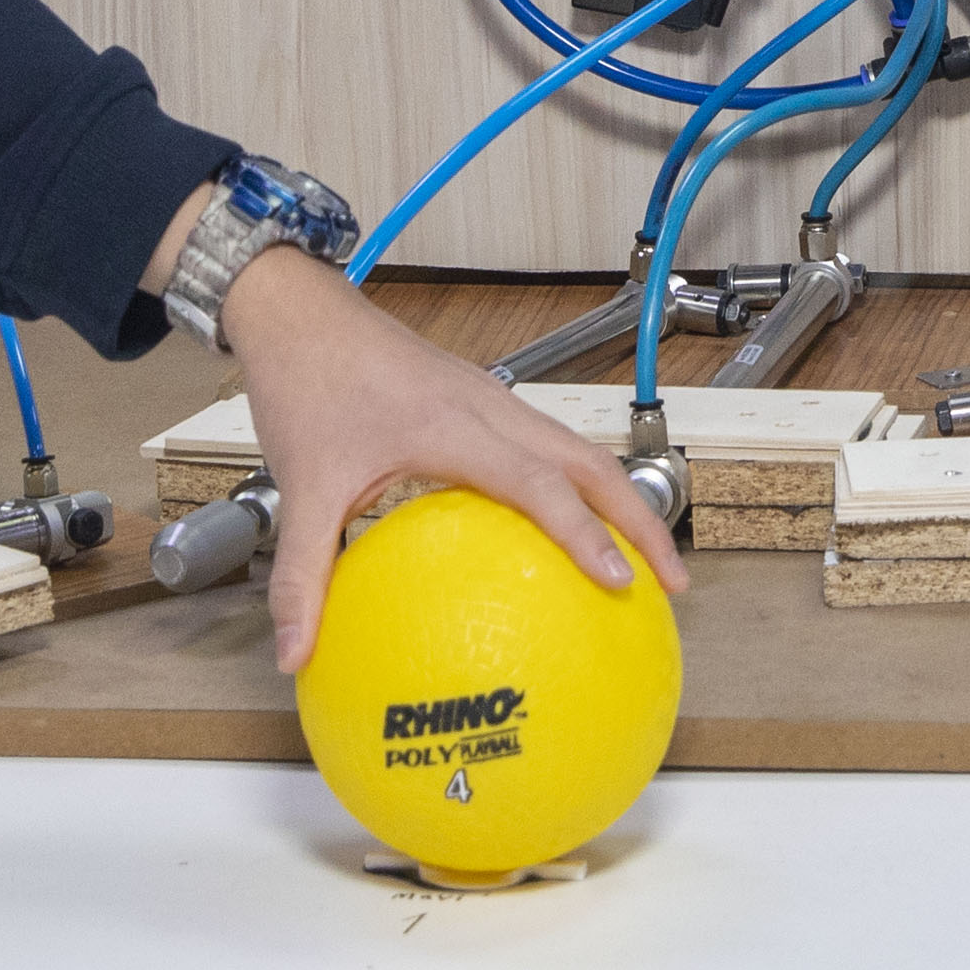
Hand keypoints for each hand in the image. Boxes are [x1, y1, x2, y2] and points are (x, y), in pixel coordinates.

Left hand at [201, 244, 686, 670]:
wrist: (300, 313)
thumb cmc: (307, 384)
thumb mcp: (303, 488)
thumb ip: (304, 576)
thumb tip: (298, 656)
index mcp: (456, 426)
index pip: (542, 484)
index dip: (588, 533)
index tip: (622, 582)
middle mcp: (488, 407)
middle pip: (591, 462)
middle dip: (642, 517)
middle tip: (671, 580)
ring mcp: (489, 398)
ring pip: (576, 447)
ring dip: (618, 497)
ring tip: (639, 557)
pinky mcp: (478, 398)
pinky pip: (544, 443)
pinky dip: (573, 483)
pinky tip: (561, 526)